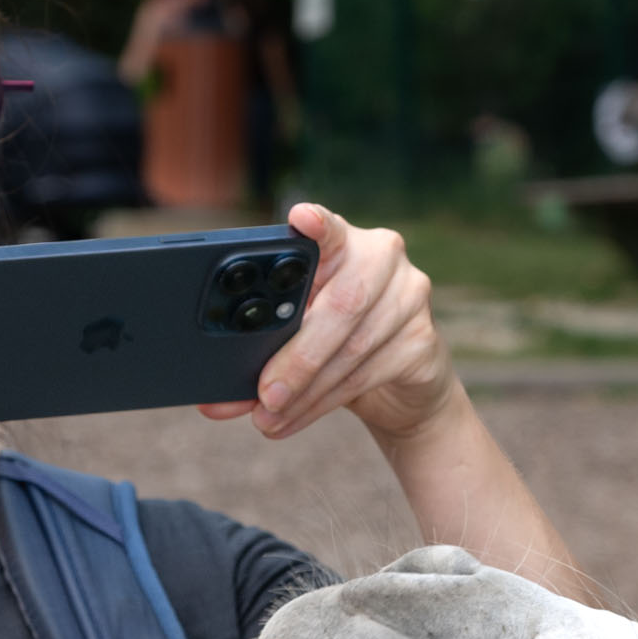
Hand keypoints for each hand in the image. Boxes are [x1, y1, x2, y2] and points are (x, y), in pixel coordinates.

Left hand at [199, 203, 457, 444]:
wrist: (402, 387)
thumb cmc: (334, 347)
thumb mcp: (296, 338)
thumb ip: (261, 354)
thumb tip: (213, 402)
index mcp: (342, 242)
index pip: (330, 228)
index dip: (318, 225)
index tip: (300, 218)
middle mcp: (383, 258)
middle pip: (341, 303)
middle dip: (297, 356)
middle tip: (265, 394)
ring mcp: (410, 296)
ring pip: (352, 347)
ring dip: (305, 390)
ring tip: (268, 417)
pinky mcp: (424, 341)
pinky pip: (369, 375)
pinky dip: (323, 403)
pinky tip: (293, 421)